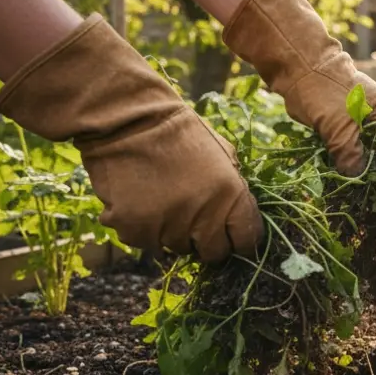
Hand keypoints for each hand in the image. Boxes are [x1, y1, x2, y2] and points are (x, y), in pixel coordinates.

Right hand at [0, 16, 262, 262]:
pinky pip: (145, 243)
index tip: (232, 236)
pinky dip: (144, 229)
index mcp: (231, 196)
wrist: (128, 121)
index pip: (247, 240)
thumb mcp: (222, 153)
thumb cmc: (179, 132)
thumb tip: (239, 214)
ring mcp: (167, 227)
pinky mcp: (134, 229)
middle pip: (213, 253)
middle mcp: (202, 217)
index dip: (241, 240)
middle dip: (208, 241)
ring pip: (177, 249)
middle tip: (196, 221)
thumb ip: (235, 186)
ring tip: (164, 202)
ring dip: (174, 233)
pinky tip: (140, 202)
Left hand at [222, 0, 375, 174]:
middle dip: (372, 168)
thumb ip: (350, 155)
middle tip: (362, 188)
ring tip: (349, 180)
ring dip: (355, 163)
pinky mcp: (348, 120)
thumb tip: (356, 179)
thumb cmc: (322, 91)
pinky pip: (351, 143)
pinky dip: (344, 154)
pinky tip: (338, 168)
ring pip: (366, 148)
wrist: (296, 65)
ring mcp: (365, 117)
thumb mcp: (337, 128)